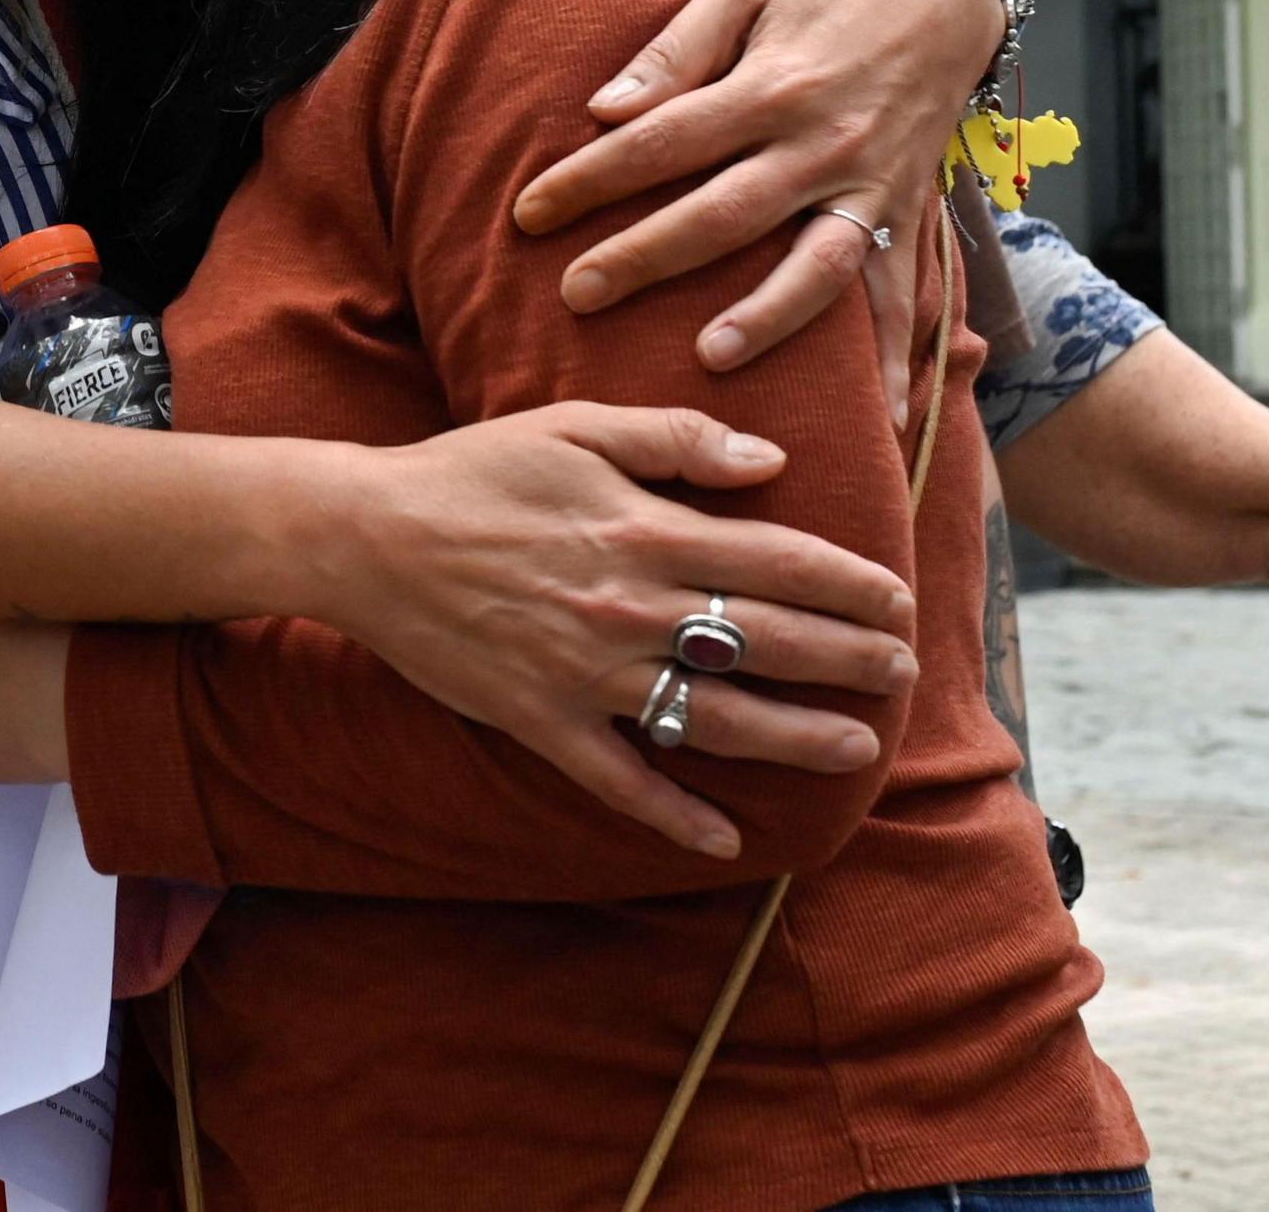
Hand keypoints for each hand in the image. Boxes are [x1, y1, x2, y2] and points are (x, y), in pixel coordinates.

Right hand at [315, 402, 919, 861]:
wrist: (364, 536)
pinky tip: (724, 839)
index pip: (779, 562)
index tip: (898, 599)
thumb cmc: (472, 472)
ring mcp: (586, 672)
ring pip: (715, 716)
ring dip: (796, 736)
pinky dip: (672, 814)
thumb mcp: (575, 428)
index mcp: (644, 529)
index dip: (851, 584)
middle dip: (849, 659)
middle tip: (904, 674)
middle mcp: (629, 607)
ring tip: (856, 747)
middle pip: (766, 640)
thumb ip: (676, 439)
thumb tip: (770, 462)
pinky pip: (618, 779)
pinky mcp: (541, 720)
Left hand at [513, 0, 1004, 408]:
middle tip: (575, 295)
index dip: (591, 179)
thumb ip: (673, 51)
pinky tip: (880, 417)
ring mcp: (870, 186)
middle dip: (645, 258)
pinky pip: (905, 293)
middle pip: (723, 214)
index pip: (663, 141)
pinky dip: (897, 356)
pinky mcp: (907, 213)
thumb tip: (603, 111)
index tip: (526, 215)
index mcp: (770, 87)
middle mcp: (822, 144)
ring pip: (816, 265)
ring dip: (766, 317)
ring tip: (707, 356)